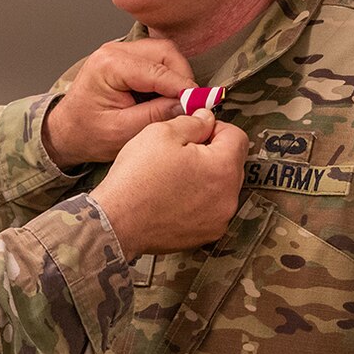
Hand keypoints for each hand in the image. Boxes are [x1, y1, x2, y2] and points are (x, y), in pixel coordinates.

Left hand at [41, 39, 194, 168]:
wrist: (66, 132)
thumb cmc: (87, 134)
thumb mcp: (122, 132)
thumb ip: (156, 116)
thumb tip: (188, 105)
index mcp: (109, 65)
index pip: (158, 71)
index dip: (184, 88)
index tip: (203, 104)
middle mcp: (114, 51)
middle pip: (165, 53)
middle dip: (182, 78)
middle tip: (191, 105)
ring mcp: (120, 52)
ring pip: (164, 54)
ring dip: (176, 77)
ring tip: (178, 104)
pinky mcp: (126, 59)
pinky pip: (156, 61)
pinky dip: (167, 77)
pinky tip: (165, 99)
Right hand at [91, 110, 248, 259]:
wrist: (116, 221)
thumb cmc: (136, 181)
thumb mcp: (161, 133)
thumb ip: (193, 122)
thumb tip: (206, 119)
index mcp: (223, 168)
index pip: (237, 136)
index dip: (214, 127)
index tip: (197, 131)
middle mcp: (228, 197)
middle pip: (231, 163)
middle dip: (210, 153)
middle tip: (179, 153)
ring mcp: (218, 219)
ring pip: (221, 187)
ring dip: (204, 178)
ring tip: (174, 177)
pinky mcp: (206, 234)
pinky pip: (210, 209)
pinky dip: (197, 201)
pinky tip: (174, 196)